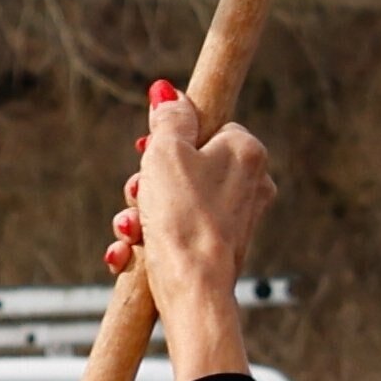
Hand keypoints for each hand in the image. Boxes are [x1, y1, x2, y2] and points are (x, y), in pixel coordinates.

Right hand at [116, 92, 278, 380]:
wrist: (195, 288)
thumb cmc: (183, 217)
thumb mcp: (166, 153)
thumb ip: (169, 119)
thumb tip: (169, 92)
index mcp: (247, 151)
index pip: (204, 126)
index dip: (168, 139)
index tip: (147, 153)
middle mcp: (250, 183)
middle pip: (183, 165)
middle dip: (147, 182)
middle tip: (139, 194)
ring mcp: (237, 217)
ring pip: (172, 200)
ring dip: (140, 213)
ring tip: (133, 228)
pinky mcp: (219, 246)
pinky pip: (174, 231)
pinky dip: (147, 239)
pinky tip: (129, 251)